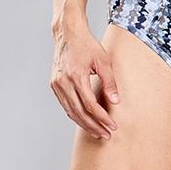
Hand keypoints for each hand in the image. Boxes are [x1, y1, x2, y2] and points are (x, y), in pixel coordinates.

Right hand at [50, 21, 119, 140]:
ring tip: (97, 132)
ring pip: (70, 111)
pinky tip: (85, 120)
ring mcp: (57, 84)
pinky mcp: (54, 84)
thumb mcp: (103, 60)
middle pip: (79, 112)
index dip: (102, 118)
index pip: (90, 105)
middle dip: (93, 126)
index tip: (112, 125)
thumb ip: (110, 82)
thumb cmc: (88, 45)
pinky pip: (65, 104)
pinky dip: (75, 114)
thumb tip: (115, 102)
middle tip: (105, 135)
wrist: (68, 34)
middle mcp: (64, 82)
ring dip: (84, 124)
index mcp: (77, 76)